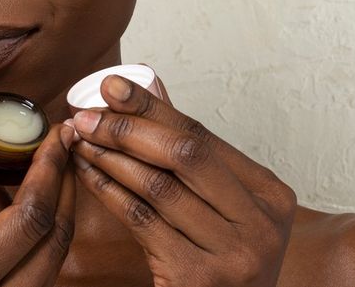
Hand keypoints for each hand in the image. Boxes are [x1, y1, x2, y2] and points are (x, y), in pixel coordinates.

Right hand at [0, 113, 75, 286]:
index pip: (30, 221)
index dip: (50, 172)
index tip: (56, 137)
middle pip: (56, 241)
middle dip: (65, 186)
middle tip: (62, 146)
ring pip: (56, 262)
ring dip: (59, 212)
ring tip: (51, 171)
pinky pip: (44, 277)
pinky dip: (46, 239)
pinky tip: (33, 212)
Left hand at [68, 75, 296, 286]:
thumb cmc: (221, 264)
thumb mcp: (225, 210)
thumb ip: (194, 161)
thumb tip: (143, 97)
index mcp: (272, 197)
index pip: (203, 137)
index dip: (152, 108)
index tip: (112, 87)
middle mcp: (260, 225)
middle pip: (185, 155)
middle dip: (128, 129)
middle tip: (87, 117)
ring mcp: (233, 256)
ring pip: (158, 187)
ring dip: (111, 158)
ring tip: (82, 142)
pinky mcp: (198, 280)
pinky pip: (141, 221)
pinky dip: (108, 192)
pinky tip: (89, 175)